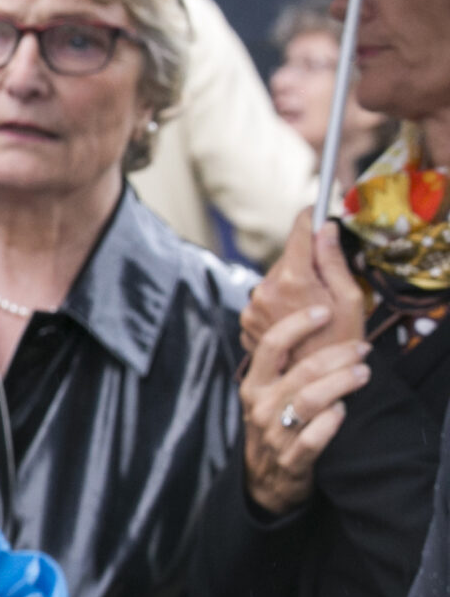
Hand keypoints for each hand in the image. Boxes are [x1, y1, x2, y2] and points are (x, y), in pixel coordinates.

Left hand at [242, 213, 367, 356]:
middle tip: (327, 281)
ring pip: (274, 282)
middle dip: (305, 263)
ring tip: (312, 310)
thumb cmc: (340, 344)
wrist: (314, 386)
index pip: (297, 235)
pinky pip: (265, 302)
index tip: (315, 209)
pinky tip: (296, 322)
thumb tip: (326, 228)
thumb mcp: (349, 300)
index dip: (308, 219)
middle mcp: (264, 290)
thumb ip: (333, 261)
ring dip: (291, 286)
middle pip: (287, 260)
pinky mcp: (246, 323)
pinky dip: (279, 305)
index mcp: (291, 281)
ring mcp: (251, 308)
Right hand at [242, 303, 369, 514]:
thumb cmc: (275, 425)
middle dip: (338, 355)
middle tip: (362, 348)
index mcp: (254, 384)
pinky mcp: (291, 460)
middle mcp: (261, 405)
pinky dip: (332, 423)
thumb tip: (315, 325)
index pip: (270, 345)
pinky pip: (313, 438)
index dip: (297, 324)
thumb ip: (283, 366)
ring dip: (343, 383)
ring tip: (364, 373)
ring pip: (311, 401)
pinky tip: (344, 411)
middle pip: (302, 370)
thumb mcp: (266, 393)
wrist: (265, 478)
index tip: (324, 311)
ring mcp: (274, 434)